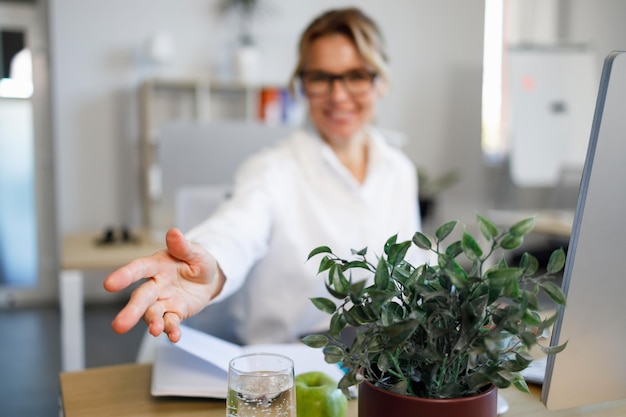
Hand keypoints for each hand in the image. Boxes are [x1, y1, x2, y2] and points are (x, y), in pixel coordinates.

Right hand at [103, 228, 222, 342]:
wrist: (209, 279)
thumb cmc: (197, 261)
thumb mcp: (196, 252)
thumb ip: (183, 247)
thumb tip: (174, 232)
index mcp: (157, 265)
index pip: (138, 269)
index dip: (124, 275)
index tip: (109, 285)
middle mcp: (156, 284)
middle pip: (141, 297)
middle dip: (131, 311)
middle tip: (119, 326)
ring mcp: (164, 301)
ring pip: (153, 313)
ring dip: (152, 323)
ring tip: (155, 330)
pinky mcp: (175, 313)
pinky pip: (170, 323)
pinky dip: (171, 330)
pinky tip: (174, 336)